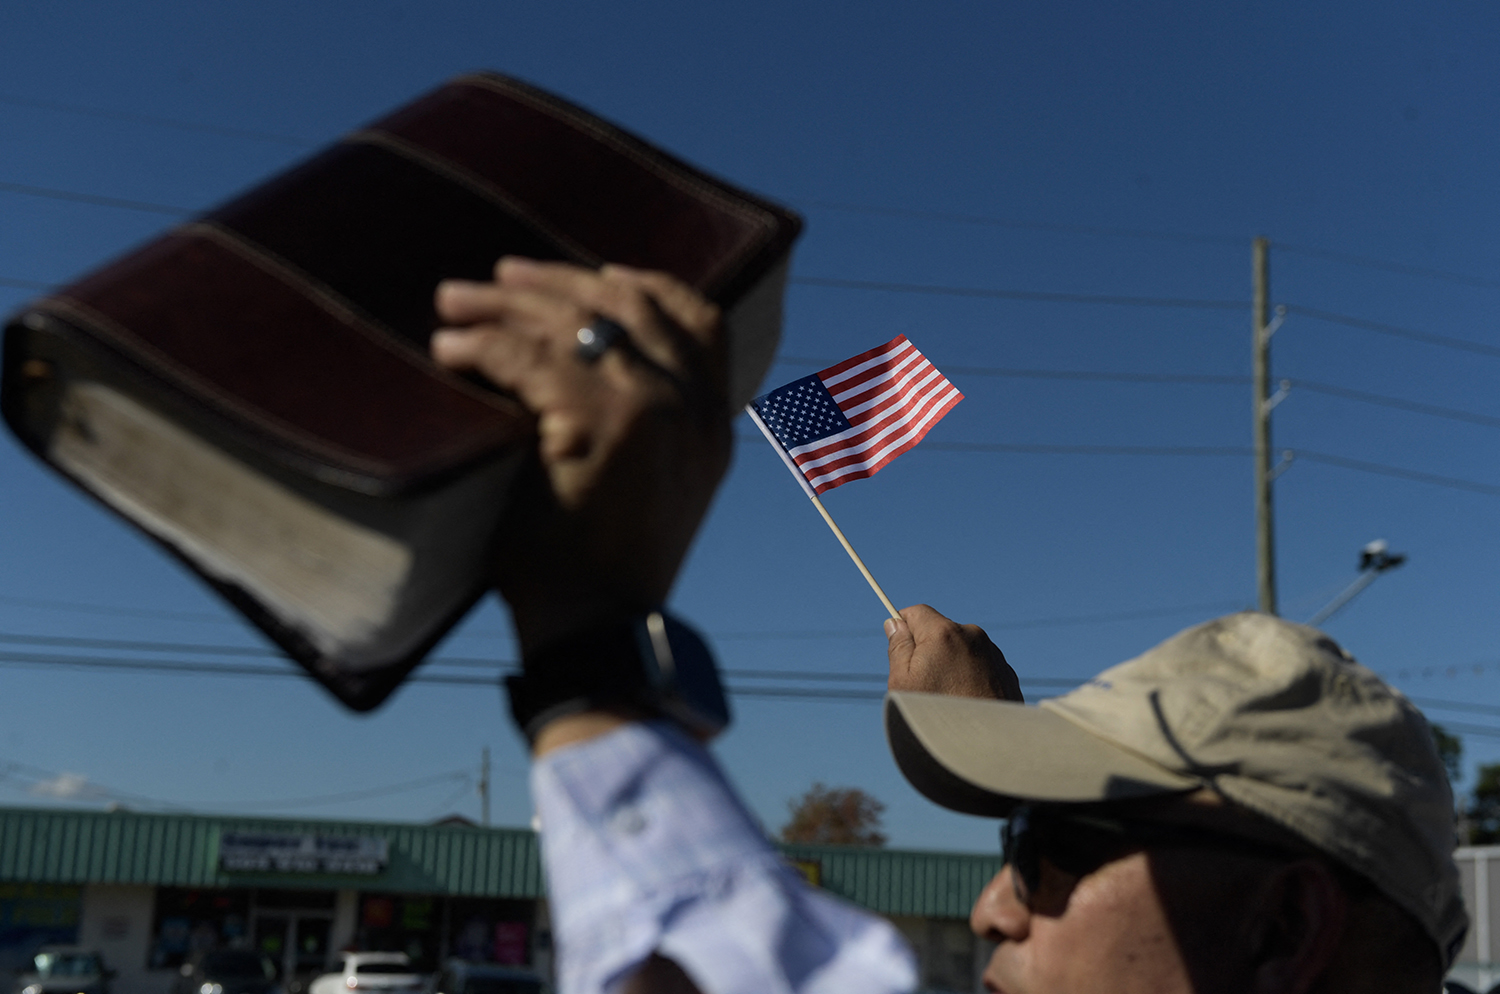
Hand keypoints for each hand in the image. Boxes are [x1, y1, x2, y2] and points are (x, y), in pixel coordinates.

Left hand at [431, 257, 730, 651]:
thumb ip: (640, 428)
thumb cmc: (599, 570)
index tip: (595, 271)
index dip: (646, 283)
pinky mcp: (604, 424)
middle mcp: (693, 409)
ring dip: (507, 304)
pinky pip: (530, 357)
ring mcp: (656, 411)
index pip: (701, 321)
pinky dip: (482, 346)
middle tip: (497, 277)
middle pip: (631, 305)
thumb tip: (576, 372)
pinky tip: (447, 350)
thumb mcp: (648, 489)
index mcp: (711, 424)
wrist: (599, 632)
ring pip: (578, 321)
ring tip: (453, 301)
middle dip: (558, 281)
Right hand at [885, 604, 1021, 701]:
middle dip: (929, 650)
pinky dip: (972, 678)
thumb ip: (898, 647)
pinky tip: (967, 702)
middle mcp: (973, 636)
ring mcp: (994, 654)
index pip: (916, 612)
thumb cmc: (937, 714)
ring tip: (949, 698)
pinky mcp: (1007, 672)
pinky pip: (981, 665)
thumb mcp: (903, 681)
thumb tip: (895, 623)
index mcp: (943, 633)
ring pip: (962, 649)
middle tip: (924, 684)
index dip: (903, 628)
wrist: (984, 748)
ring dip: (952, 664)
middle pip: (940, 631)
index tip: (901, 648)